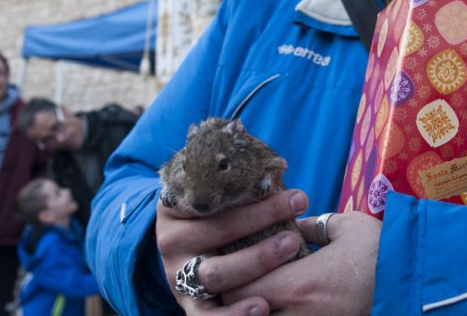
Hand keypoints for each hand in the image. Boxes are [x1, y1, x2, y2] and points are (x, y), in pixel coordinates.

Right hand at [156, 189, 309, 314]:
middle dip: (260, 217)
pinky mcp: (188, 305)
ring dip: (257, 260)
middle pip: (217, 230)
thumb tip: (279, 165)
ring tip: (289, 246)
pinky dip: (235, 314)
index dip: (246, 189)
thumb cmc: (210, 215)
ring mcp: (177, 275)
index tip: (278, 181)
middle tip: (296, 205)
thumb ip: (236, 180)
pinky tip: (262, 306)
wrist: (182, 250)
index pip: (209, 194)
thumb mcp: (211, 192)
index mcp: (173, 206)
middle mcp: (171, 242)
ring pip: (216, 273)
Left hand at [222, 211, 380, 314]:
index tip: (226, 267)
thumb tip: (289, 224)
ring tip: (256, 299)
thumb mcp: (344, 227)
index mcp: (297, 284)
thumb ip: (310, 226)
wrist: (418, 283)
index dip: (225, 281)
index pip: (235, 291)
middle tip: (234, 285)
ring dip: (254, 314)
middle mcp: (298, 315)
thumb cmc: (382, 251)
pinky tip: (278, 308)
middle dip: (232, 304)